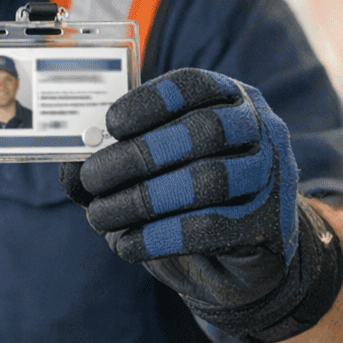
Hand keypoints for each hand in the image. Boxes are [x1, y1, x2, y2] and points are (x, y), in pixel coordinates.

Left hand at [60, 69, 342, 342]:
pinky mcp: (270, 226)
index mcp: (229, 99)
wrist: (241, 258)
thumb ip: (111, 160)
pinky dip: (159, 237)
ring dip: (142, 201)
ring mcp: (272, 177)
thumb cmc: (186, 200)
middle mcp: (260, 130)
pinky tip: (127, 244)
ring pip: (207, 181)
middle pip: (203, 131)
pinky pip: (211, 228)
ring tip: (100, 218)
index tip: (109, 123)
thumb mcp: (150, 170)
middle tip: (91, 178)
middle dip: (137, 156)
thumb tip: (70, 167)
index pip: (194, 84)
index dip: (149, 101)